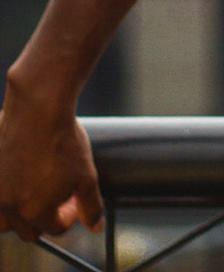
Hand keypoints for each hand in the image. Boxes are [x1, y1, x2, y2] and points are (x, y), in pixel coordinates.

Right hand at [0, 101, 103, 241]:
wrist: (38, 111)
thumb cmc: (63, 141)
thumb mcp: (86, 175)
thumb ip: (90, 205)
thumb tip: (96, 227)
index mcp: (35, 212)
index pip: (55, 229)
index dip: (70, 217)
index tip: (75, 202)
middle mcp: (9, 208)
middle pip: (28, 230)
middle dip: (46, 219)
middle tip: (58, 199)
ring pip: (4, 221)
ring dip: (19, 216)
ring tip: (35, 195)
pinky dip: (6, 197)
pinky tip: (21, 178)